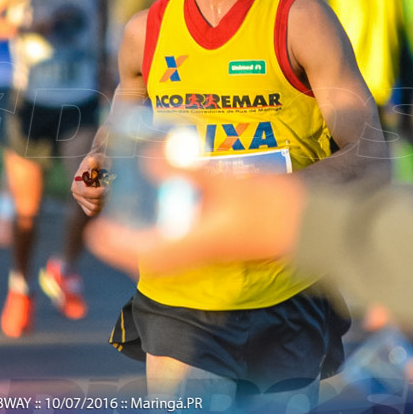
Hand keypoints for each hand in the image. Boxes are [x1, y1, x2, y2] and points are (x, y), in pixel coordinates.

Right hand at [71, 153, 108, 215]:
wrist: (97, 166)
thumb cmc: (100, 161)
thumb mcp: (100, 158)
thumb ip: (96, 160)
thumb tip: (92, 160)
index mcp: (77, 180)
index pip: (87, 193)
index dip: (100, 193)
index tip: (108, 187)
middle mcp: (75, 191)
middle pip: (93, 202)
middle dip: (104, 197)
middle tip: (110, 188)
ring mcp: (79, 199)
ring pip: (94, 208)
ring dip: (104, 202)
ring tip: (107, 192)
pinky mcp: (83, 204)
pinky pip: (92, 212)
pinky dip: (100, 207)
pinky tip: (104, 198)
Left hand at [83, 164, 306, 275]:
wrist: (315, 226)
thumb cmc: (273, 207)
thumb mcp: (227, 181)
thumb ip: (188, 169)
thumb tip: (148, 159)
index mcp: (198, 243)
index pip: (146, 253)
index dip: (118, 246)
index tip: (96, 235)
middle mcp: (205, 251)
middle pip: (157, 254)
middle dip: (131, 242)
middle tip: (112, 224)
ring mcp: (220, 247)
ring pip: (175, 247)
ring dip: (154, 235)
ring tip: (141, 213)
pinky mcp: (232, 238)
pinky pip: (194, 238)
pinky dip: (178, 225)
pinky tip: (181, 204)